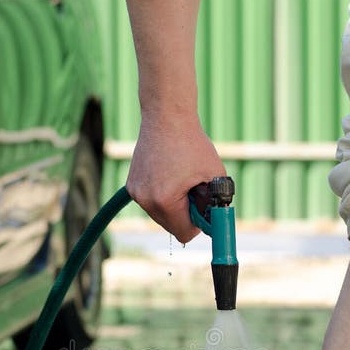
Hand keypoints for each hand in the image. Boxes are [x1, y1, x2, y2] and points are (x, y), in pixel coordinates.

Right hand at [126, 112, 225, 242]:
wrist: (165, 117)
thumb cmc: (192, 143)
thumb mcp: (215, 175)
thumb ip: (217, 204)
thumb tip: (215, 225)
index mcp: (165, 201)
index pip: (184, 233)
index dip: (198, 224)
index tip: (203, 207)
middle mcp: (145, 201)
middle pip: (171, 227)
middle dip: (185, 214)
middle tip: (193, 189)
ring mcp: (136, 193)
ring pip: (161, 216)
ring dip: (174, 205)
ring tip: (180, 178)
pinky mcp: (131, 186)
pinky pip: (151, 203)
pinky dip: (162, 196)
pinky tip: (169, 175)